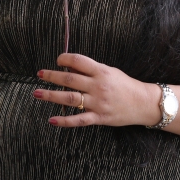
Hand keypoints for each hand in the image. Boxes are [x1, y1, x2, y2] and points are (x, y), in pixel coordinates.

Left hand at [33, 53, 162, 127]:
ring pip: (70, 98)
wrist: (143, 103)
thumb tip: (69, 65)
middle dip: (52, 76)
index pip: (78, 61)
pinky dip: (64, 121)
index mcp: (101, 71)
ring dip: (51, 95)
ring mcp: (98, 103)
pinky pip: (79, 120)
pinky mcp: (99, 117)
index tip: (57, 60)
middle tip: (40, 74)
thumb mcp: (110, 71)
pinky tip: (51, 120)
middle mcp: (98, 86)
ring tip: (37, 93)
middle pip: (70, 79)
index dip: (64, 59)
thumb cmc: (125, 85)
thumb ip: (91, 69)